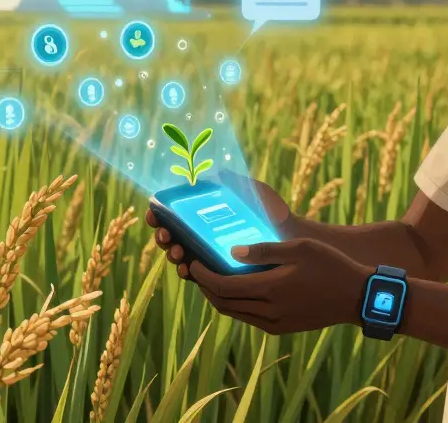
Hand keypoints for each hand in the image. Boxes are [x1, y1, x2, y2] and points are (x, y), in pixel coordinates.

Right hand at [144, 171, 296, 280]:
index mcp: (204, 212)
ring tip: (177, 252)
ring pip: (180, 255)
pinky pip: (197, 275)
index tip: (155, 213)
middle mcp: (202, 232)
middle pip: (171, 235)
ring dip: (172, 254)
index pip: (174, 213)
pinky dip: (187, 272)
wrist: (291, 236)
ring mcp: (208, 252)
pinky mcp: (218, 271)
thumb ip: (235, 181)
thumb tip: (215, 172)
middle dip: (163, 236)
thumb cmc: (271, 210)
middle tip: (166, 236)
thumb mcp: (253, 191)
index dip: (159, 214)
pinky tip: (187, 270)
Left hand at [190, 238, 371, 334]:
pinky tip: (237, 290)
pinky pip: (249, 318)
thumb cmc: (330, 265)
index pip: (223, 286)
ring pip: (234, 313)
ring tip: (211, 280)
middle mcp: (269, 311)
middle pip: (223, 303)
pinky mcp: (282, 328)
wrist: (357, 297)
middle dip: (205, 288)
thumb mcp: (299, 247)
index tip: (194, 263)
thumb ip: (264, 249)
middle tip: (197, 271)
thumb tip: (232, 251)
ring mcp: (275, 323)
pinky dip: (236, 305)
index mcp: (271, 289)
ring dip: (218, 298)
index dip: (203, 276)